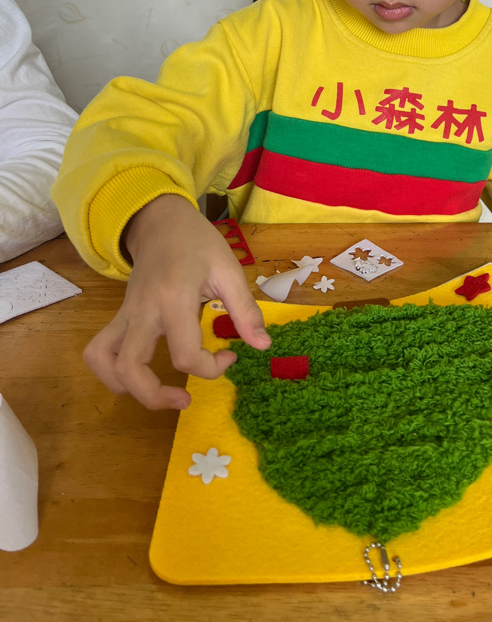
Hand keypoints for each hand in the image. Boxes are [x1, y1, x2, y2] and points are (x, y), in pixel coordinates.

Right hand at [83, 195, 270, 409]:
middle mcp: (143, 310)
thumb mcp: (229, 270)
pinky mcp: (118, 317)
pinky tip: (138, 376)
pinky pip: (99, 350)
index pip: (184, 354)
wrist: (161, 222)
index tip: (230, 356)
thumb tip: (262, 347)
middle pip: (131, 369)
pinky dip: (111, 371)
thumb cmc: (198, 243)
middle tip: (186, 399)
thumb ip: (245, 310)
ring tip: (159, 393)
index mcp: (174, 298)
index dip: (211, 369)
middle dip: (157, 397)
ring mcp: (125, 314)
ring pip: (105, 362)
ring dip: (129, 389)